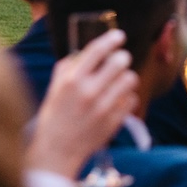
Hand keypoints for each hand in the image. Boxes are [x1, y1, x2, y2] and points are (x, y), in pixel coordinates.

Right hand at [25, 29, 136, 178]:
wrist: (57, 151)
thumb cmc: (55, 116)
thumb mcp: (54, 89)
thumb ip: (68, 68)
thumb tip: (83, 51)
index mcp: (72, 81)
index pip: (96, 51)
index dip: (111, 39)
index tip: (119, 35)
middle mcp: (88, 92)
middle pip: (120, 61)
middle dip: (121, 58)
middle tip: (119, 62)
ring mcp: (103, 107)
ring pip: (130, 78)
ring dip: (126, 78)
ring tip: (117, 83)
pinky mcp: (114, 120)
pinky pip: (132, 98)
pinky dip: (126, 98)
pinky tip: (116, 102)